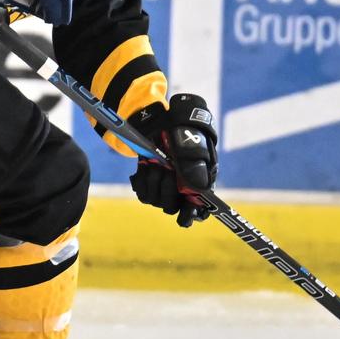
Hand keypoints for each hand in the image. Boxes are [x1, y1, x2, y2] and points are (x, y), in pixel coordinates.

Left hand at [125, 93, 217, 227]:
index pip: (198, 211)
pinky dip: (142, 179)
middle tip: (167, 171)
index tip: (185, 217)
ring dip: (154, 181)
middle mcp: (181, 189)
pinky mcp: (148, 183)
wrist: (161, 121)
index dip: (192, 215)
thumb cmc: (182, 132)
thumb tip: (197, 189)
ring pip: (155, 200)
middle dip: (168, 190)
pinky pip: (142, 192)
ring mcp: (163, 187)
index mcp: (198, 183)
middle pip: (172, 207)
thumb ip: (194, 167)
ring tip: (155, 163)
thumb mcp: (191, 145)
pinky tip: (145, 166)